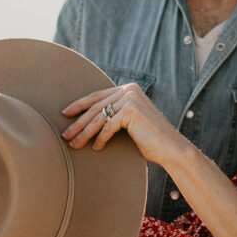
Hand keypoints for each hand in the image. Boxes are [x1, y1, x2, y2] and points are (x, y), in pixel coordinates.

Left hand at [62, 84, 194, 167]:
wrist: (171, 148)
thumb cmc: (150, 138)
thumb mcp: (130, 120)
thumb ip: (115, 112)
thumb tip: (90, 116)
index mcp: (128, 89)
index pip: (98, 96)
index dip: (80, 105)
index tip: (65, 113)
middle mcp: (129, 90)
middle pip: (96, 107)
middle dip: (78, 122)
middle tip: (66, 134)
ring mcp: (130, 99)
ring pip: (99, 117)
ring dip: (84, 133)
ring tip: (74, 144)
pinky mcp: (130, 111)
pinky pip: (108, 126)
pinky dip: (100, 139)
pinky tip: (96, 148)